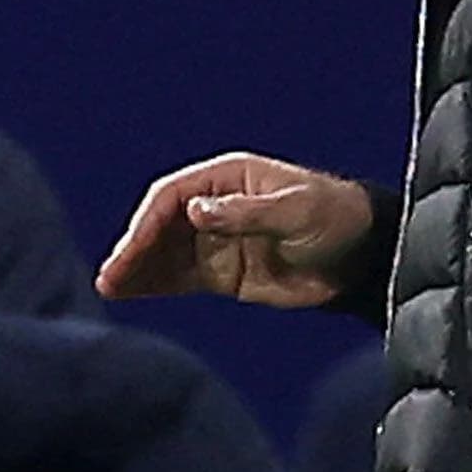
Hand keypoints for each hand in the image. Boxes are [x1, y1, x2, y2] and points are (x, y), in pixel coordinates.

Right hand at [100, 152, 374, 309]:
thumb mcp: (296, 211)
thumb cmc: (336, 219)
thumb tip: (195, 210)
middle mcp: (216, 205)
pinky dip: (153, 284)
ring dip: (136, 268)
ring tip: (108, 288)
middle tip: (110, 277)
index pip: (174, 195)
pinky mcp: (223, 273)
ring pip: (164, 252)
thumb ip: (247, 213)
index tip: (134, 249)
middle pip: (162, 224)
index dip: (150, 222)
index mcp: (231, 177)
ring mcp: (218, 240)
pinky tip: (128, 294)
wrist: (364, 258)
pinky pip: (179, 277)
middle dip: (135, 248)